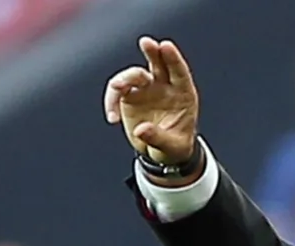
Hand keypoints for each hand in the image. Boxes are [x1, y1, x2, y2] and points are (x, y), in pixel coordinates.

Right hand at [104, 37, 199, 167]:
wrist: (162, 153)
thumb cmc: (175, 146)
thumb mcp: (172, 147)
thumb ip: (157, 137)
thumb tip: (141, 130)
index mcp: (182, 93)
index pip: (179, 72)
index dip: (173, 58)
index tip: (166, 46)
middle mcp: (164, 86)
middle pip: (158, 63)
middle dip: (152, 51)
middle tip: (146, 42)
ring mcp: (146, 89)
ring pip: (135, 75)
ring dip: (124, 78)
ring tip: (116, 88)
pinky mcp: (130, 96)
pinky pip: (117, 91)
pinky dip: (112, 100)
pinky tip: (112, 118)